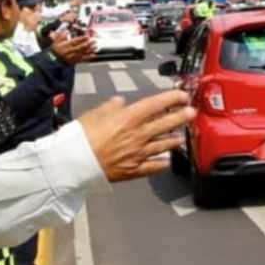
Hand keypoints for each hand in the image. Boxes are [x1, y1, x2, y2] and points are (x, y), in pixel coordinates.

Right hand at [51, 33, 95, 63]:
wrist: (52, 60)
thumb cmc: (55, 50)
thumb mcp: (56, 41)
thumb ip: (61, 36)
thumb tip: (66, 32)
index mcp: (66, 45)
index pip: (75, 41)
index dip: (82, 39)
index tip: (87, 36)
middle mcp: (71, 51)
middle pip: (81, 47)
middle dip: (89, 44)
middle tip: (94, 41)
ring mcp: (73, 56)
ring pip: (83, 53)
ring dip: (90, 50)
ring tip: (96, 47)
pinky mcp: (74, 61)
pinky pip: (82, 59)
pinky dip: (88, 57)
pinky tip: (93, 56)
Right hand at [77, 91, 194, 181]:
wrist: (73, 162)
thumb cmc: (81, 137)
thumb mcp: (95, 113)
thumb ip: (111, 107)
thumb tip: (120, 102)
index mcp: (128, 118)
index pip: (156, 104)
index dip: (172, 98)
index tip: (182, 95)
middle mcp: (137, 135)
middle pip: (166, 124)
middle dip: (182, 116)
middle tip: (192, 112)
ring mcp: (138, 153)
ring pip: (164, 145)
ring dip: (175, 139)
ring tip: (182, 136)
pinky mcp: (134, 169)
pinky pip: (153, 166)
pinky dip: (162, 163)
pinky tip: (168, 161)